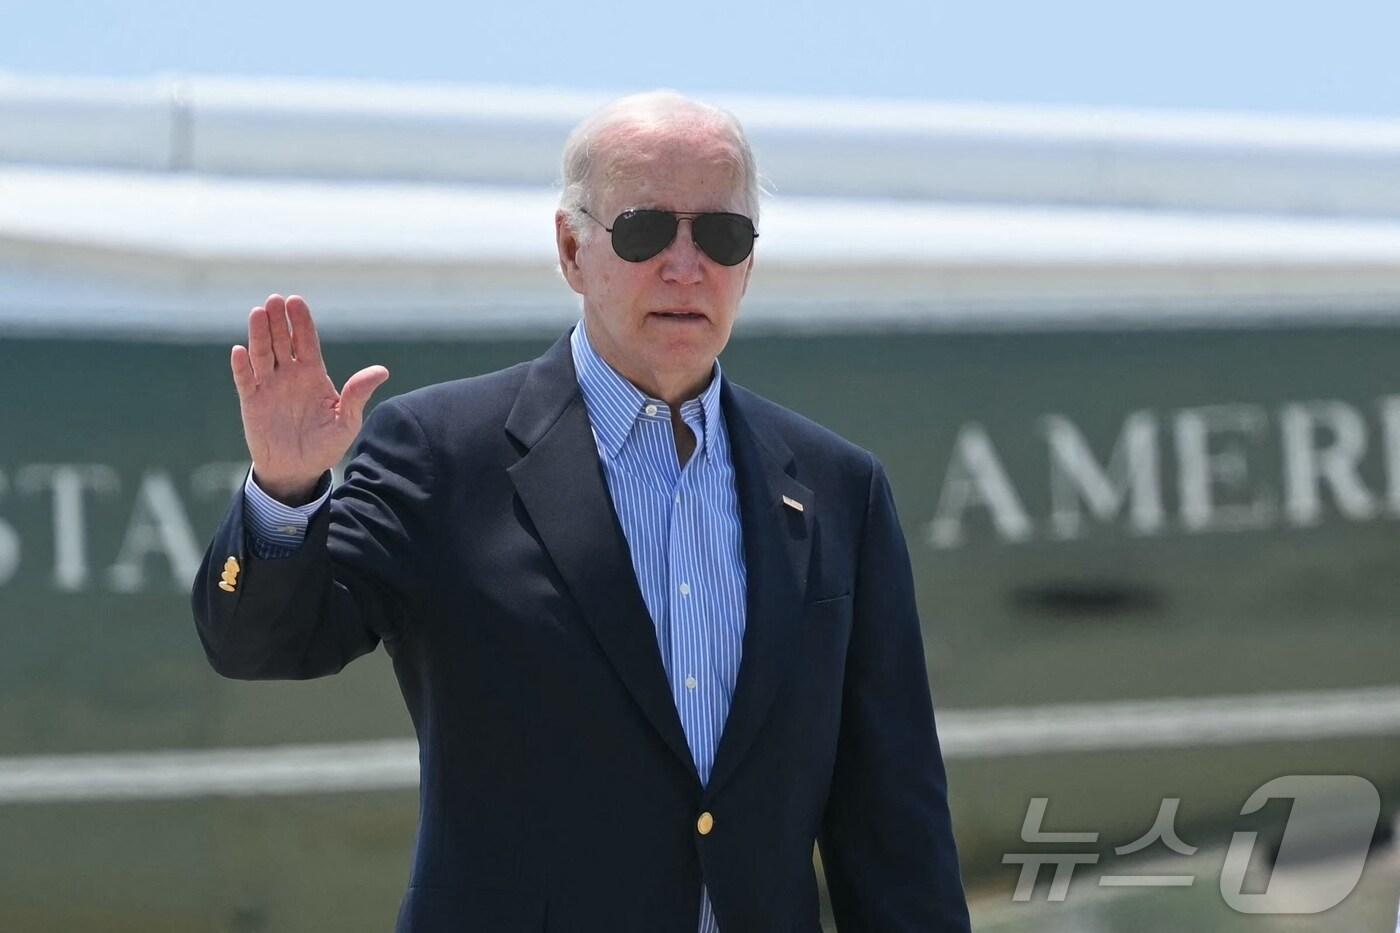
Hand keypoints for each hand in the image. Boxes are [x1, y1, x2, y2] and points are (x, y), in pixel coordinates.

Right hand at [231, 294, 388, 503]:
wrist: (298, 471)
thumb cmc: (325, 445)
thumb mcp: (347, 421)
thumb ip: (358, 394)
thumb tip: (381, 371)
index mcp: (313, 374)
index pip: (306, 341)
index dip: (301, 322)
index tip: (296, 301)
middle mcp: (289, 374)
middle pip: (282, 341)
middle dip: (278, 320)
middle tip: (275, 299)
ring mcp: (269, 386)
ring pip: (262, 354)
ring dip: (259, 334)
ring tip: (258, 313)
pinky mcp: (251, 401)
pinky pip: (245, 380)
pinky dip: (242, 366)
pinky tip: (240, 351)